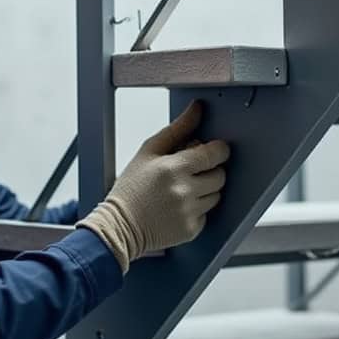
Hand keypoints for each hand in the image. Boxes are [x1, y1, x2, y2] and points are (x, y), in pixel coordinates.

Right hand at [77, 101, 229, 272]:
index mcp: (174, 168)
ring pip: (216, 195)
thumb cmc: (131, 186)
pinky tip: (178, 206)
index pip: (214, 154)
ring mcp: (189, 212)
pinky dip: (197, 208)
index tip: (214, 150)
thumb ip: (177, 129)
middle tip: (194, 170)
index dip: (218, 150)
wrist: (119, 225)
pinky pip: (207, 213)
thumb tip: (197, 109)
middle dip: (211, 170)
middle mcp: (184, 191)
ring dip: (205, 189)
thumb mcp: (149, 151)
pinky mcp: (191, 229)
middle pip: (220, 175)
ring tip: (183, 189)